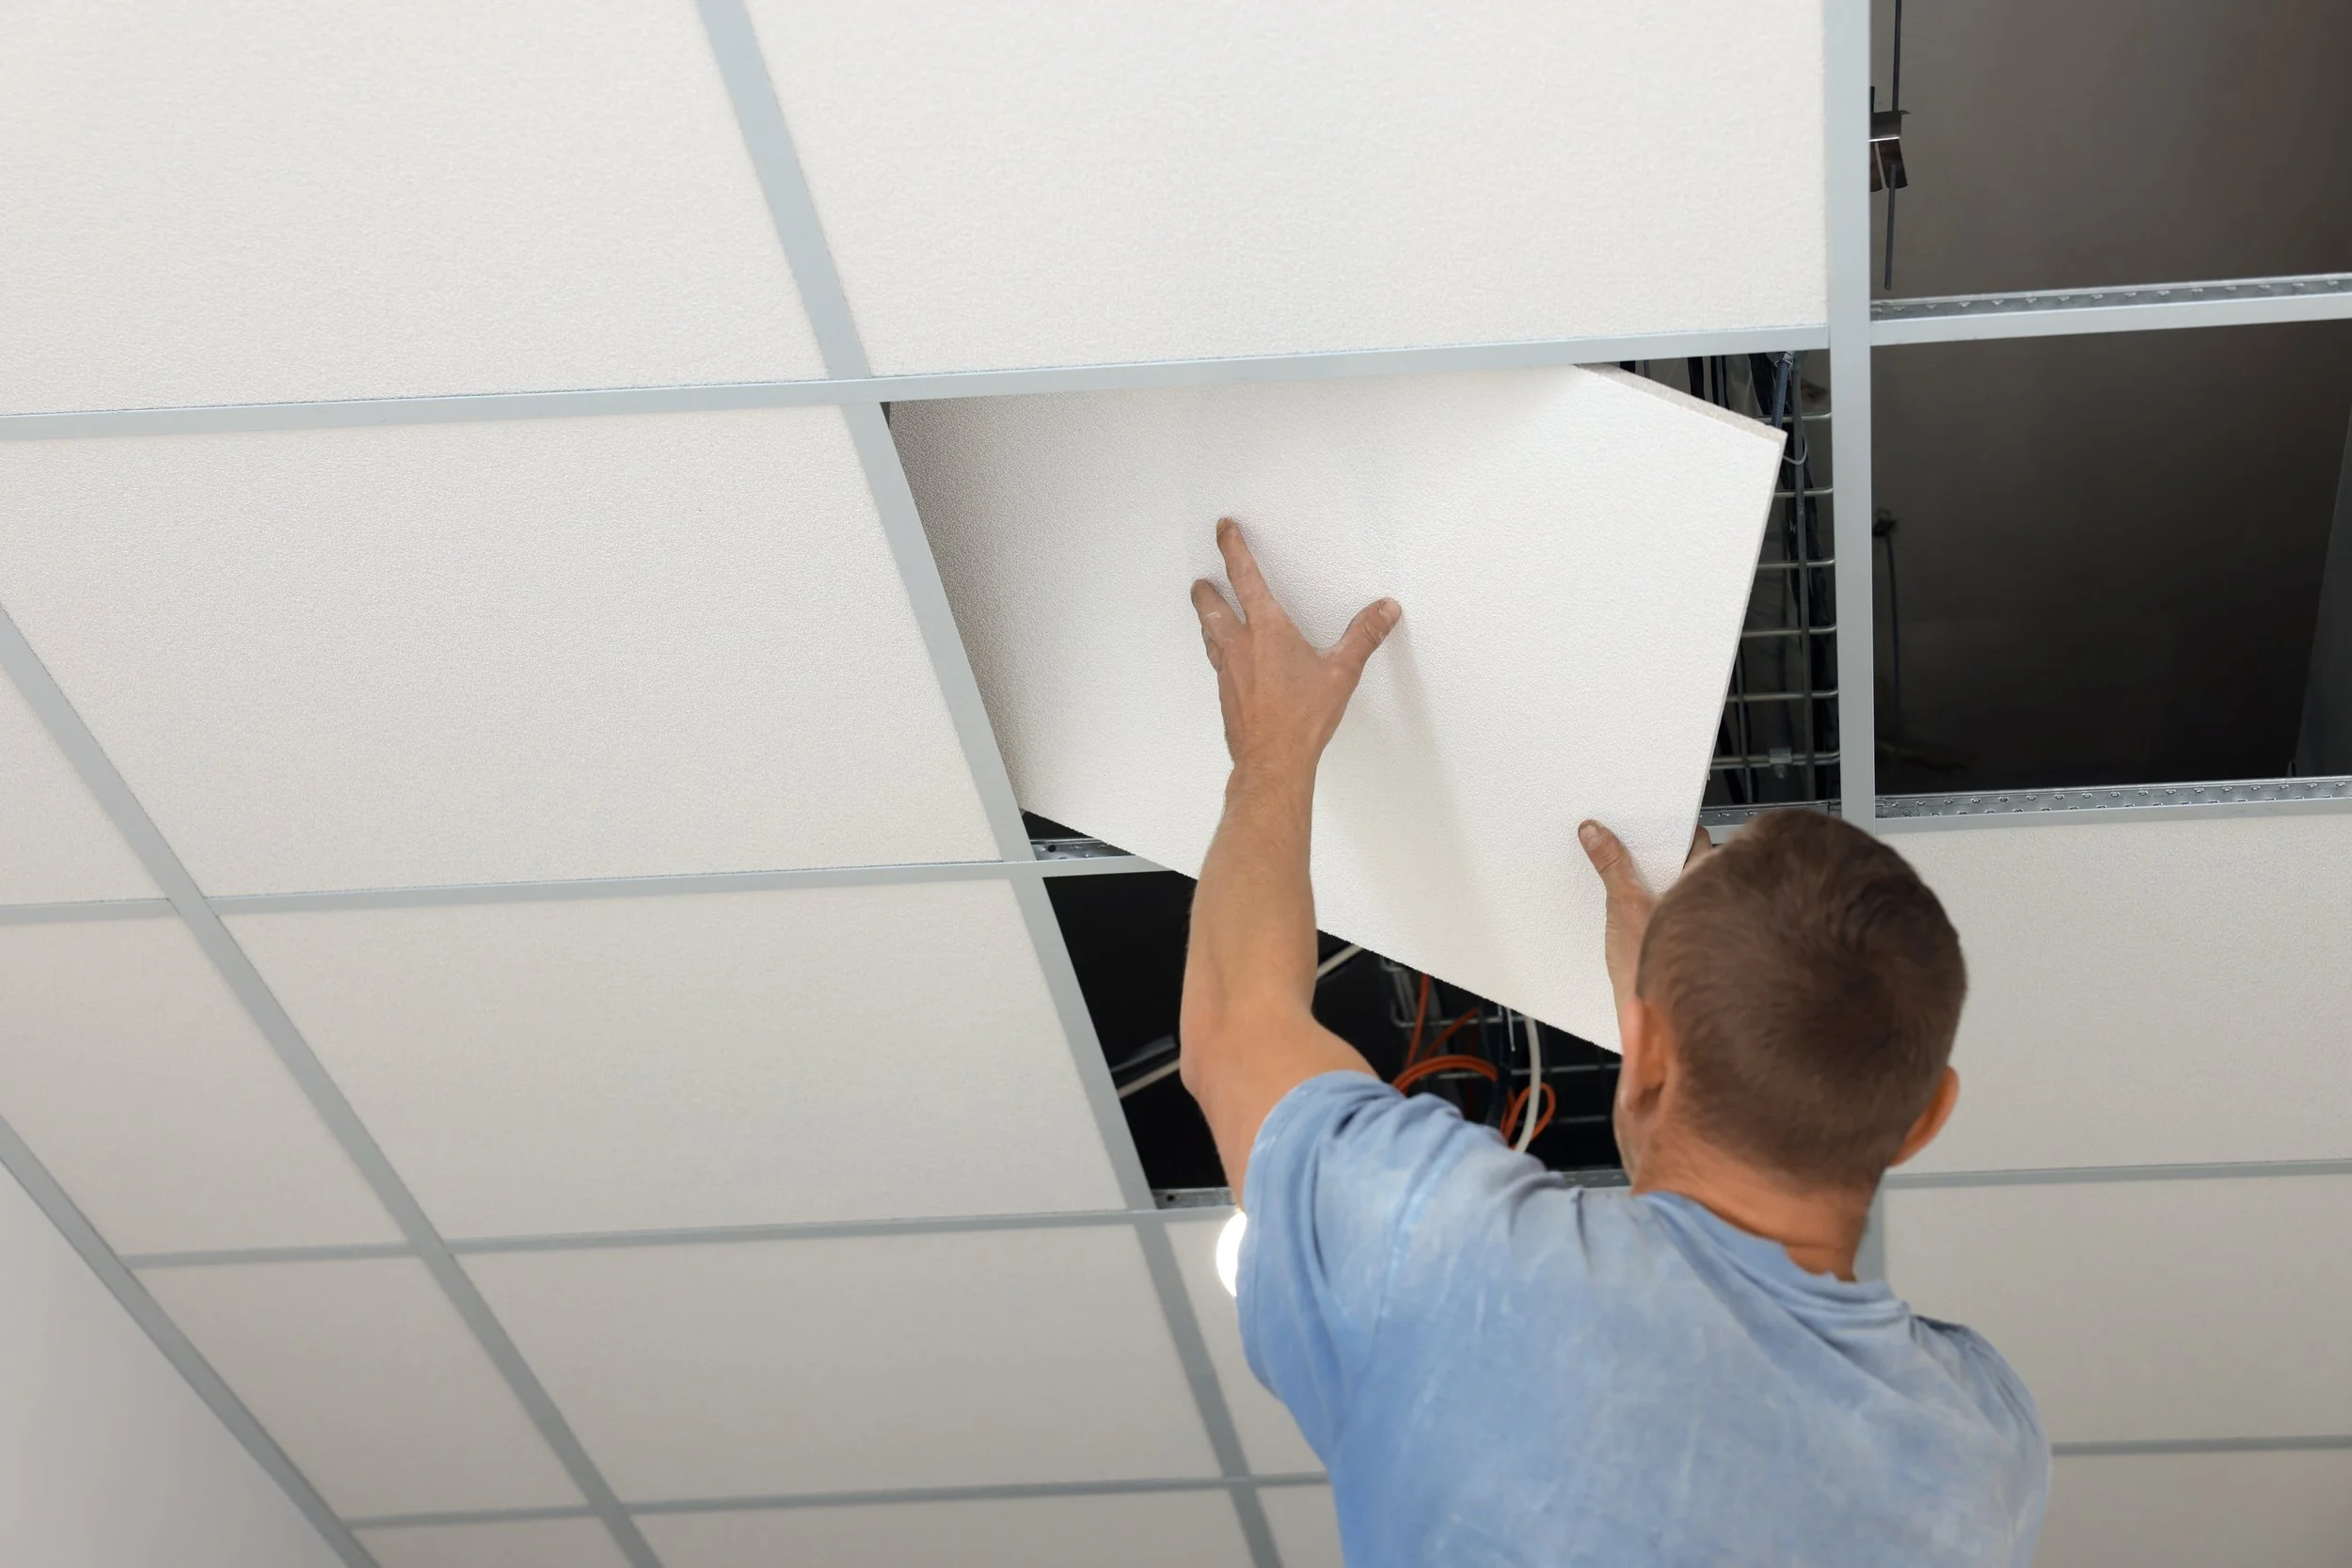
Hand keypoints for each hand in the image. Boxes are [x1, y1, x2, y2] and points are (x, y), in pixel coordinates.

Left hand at [1190, 518, 1400, 777]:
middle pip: (1211, 606)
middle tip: (1202, 579)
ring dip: (1207, 619)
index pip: (1245, 577)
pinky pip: (1217, 664)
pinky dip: (1218, 652)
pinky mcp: (1226, 695)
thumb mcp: (1341, 673)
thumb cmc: (1301, 719)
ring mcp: (1228, 672)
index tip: (1224, 530)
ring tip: (1207, 611)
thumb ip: (1363, 637)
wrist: (1272, 762)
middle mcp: (1240, 646)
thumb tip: (1384, 611)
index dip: (1232, 549)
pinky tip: (1227, 661)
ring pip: (1209, 635)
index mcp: (1267, 630)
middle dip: (1206, 589)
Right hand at [1580, 820, 1711, 1009]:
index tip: (1644, 819)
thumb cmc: (1657, 974)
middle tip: (1623, 841)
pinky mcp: (1680, 943)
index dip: (1671, 827)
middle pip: (1685, 861)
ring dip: (1651, 878)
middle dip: (1657, 852)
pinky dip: (1648, 902)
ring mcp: (1696, 924)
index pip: (1697, 840)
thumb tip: (1595, 832)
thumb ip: (1611, 864)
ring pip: (1675, 887)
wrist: (1656, 1026)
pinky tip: (1626, 906)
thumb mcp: (1625, 905)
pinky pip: (1664, 910)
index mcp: (1707, 885)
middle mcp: (1711, 904)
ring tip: (1620, 871)